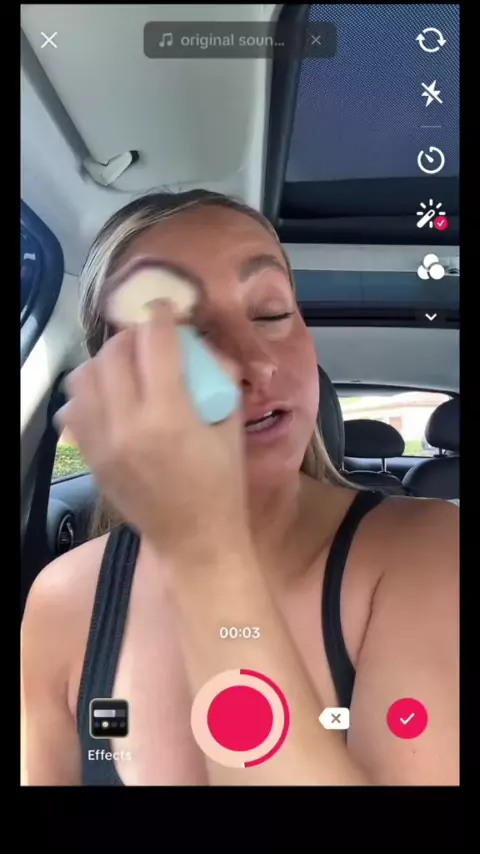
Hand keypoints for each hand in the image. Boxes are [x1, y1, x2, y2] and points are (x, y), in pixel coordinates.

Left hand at [58, 303, 249, 559]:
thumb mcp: (230, 428)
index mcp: (170, 416)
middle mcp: (128, 425)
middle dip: (130, 337)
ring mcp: (102, 443)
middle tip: (146, 339)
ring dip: (103, 362)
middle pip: (114, 355)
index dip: (160, 317)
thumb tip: (207, 345)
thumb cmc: (222, 486)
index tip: (163, 310)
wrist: (194, 540)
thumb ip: (219, 380)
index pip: (155, 345)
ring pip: (85, 378)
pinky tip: (106, 396)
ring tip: (122, 365)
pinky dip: (86, 393)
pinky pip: (73, 410)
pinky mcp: (91, 458)